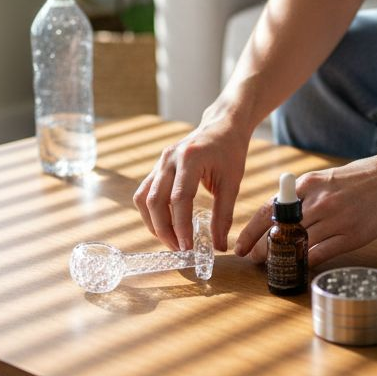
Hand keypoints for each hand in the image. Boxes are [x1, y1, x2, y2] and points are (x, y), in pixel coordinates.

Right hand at [134, 117, 247, 251]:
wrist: (222, 126)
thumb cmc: (230, 152)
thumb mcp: (232, 183)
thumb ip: (223, 216)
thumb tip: (219, 246)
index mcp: (190, 159)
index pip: (179, 199)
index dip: (181, 226)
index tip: (187, 247)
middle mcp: (169, 159)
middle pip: (155, 200)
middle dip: (163, 229)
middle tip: (178, 249)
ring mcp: (160, 162)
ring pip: (144, 197)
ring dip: (153, 222)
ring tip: (170, 240)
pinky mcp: (157, 167)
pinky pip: (146, 192)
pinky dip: (152, 211)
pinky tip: (165, 224)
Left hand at [233, 154, 376, 267]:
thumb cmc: (361, 178)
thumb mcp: (325, 179)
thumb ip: (304, 196)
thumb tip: (279, 216)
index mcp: (309, 184)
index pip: (269, 210)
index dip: (251, 231)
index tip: (241, 245)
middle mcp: (319, 202)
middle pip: (279, 232)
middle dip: (262, 249)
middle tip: (253, 260)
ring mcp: (336, 219)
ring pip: (298, 246)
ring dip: (282, 259)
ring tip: (273, 267)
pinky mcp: (351, 236)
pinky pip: (320, 254)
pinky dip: (306, 263)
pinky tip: (299, 268)